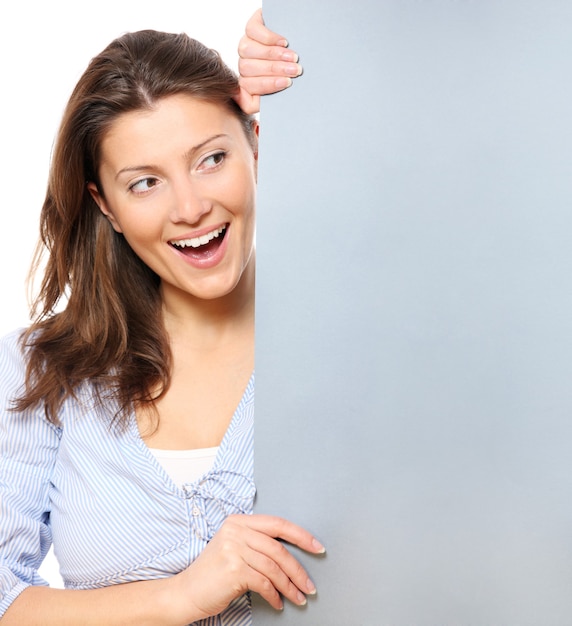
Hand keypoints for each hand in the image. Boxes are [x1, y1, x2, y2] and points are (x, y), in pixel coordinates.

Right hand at [175, 514, 324, 620]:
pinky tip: (278, 603)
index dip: (301, 535)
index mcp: (238, 522)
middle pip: (278, 549)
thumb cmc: (213, 573)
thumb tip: (291, 555)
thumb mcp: (233, 548)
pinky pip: (264, 583)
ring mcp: (234, 549)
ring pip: (274, 568)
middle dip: (298, 570)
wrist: (186, 592)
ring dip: (290, 586)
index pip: (277, 524)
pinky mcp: (233, 569)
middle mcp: (236, 531)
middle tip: (310, 585)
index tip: (317, 547)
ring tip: (299, 598)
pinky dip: (275, 595)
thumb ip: (256, 543)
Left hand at [235, 9, 302, 113]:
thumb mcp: (288, 86)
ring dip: (273, 54)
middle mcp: (244, 69)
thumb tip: (290, 98)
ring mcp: (245, 48)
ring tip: (292, 57)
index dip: (266, 87)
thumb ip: (283, 94)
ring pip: (248, 52)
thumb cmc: (294, 70)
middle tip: (296, 69)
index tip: (286, 83)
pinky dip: (268, 37)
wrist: (300, 39)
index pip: (247, 96)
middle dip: (275, 70)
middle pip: (248, 70)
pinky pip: (251, 31)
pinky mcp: (251, 28)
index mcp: (249, 90)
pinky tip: (283, 42)